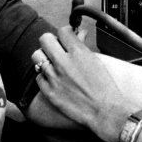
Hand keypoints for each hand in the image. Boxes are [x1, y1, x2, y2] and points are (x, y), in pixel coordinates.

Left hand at [34, 26, 129, 141]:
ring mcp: (54, 77)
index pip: (62, 31)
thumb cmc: (104, 87)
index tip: (66, 38)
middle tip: (56, 48)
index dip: (65, 33)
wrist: (104, 110)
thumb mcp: (96, 61)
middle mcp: (64, 62)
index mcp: (78, 52)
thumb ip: (83, 46)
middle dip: (51, 42)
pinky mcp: (48, 91)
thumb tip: (80, 34)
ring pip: (37, 56)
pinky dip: (45, 77)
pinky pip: (38, 76)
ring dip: (44, 58)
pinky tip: (54, 80)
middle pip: (45, 39)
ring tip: (52, 64)